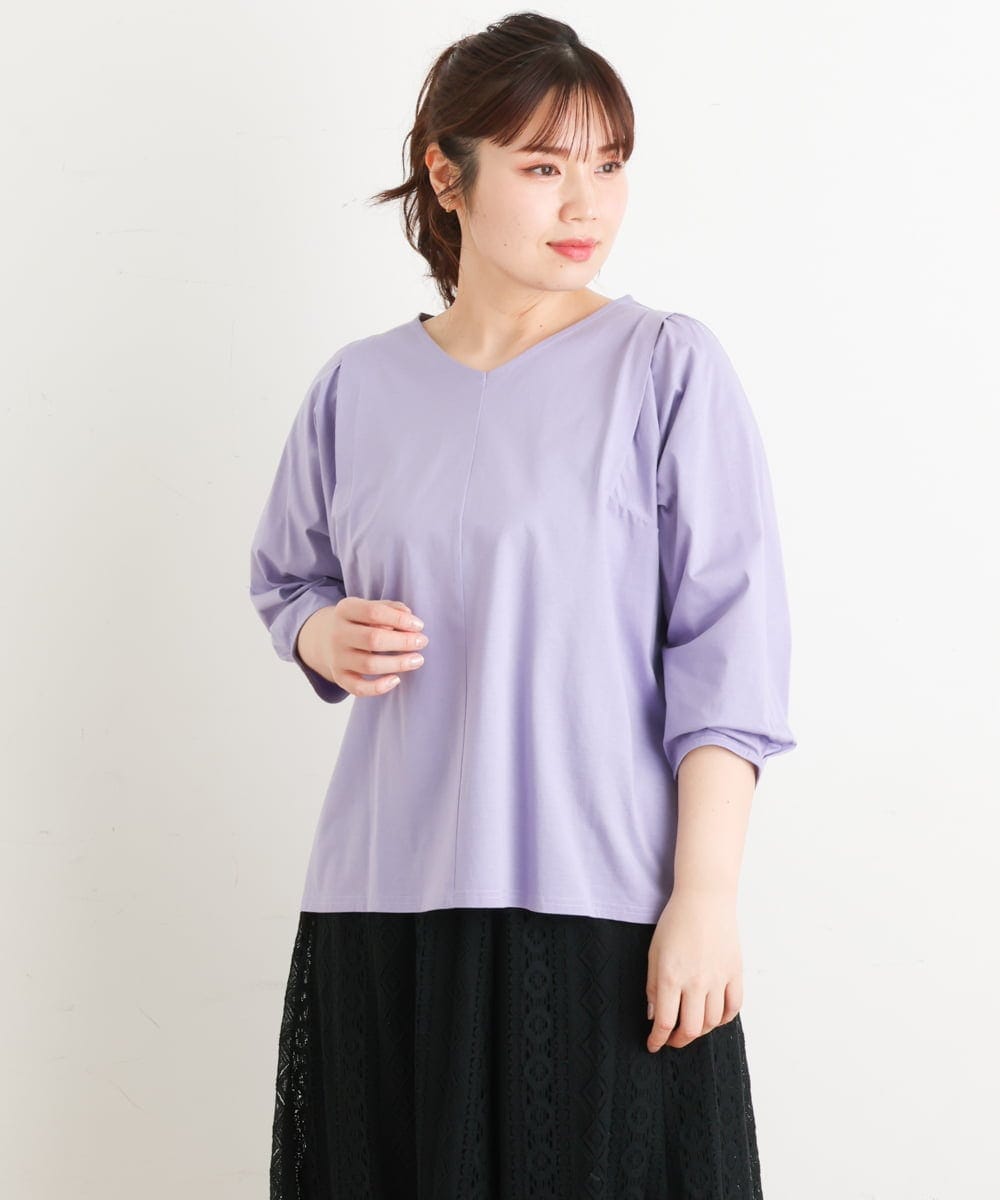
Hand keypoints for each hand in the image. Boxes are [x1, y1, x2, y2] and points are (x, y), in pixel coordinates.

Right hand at [296, 598, 428, 697]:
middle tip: (422, 642)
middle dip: (403, 642)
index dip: (399, 619)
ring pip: (369, 664)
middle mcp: (338, 634)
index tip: (419, 626)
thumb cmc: (358, 621)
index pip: (373, 612)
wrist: (325, 638)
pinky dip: (378, 688)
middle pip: (373, 639)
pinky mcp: (339, 677)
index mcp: (345, 610)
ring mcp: (337, 658)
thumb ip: (389, 608)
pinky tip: (396, 679)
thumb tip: (409, 616)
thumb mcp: (368, 606)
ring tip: (417, 660)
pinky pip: (359, 688)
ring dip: (398, 664)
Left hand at [645, 887, 743, 1051]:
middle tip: (672, 1039)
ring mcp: (719, 979)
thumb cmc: (675, 922)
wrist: (705, 899)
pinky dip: (724, 1019)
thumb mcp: (654, 952)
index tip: (653, 1045)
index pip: (666, 1022)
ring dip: (700, 1031)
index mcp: (672, 976)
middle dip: (679, 1040)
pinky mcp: (735, 973)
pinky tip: (714, 1016)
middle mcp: (697, 982)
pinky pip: (733, 1007)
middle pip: (691, 1029)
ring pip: (713, 1022)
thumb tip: (653, 1015)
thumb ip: (653, 986)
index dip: (658, 1040)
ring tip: (691, 1026)